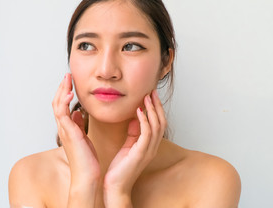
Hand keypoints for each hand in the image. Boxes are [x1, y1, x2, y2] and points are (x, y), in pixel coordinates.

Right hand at [52, 73, 99, 206]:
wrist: (87, 176)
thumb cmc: (87, 160)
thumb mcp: (83, 138)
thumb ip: (79, 125)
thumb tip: (78, 113)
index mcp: (67, 128)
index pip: (62, 106)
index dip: (64, 93)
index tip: (70, 81)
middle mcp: (63, 128)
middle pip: (57, 102)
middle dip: (61, 88)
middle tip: (67, 75)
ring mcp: (64, 130)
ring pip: (57, 105)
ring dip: (61, 90)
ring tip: (67, 78)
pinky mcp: (69, 133)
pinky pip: (62, 114)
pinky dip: (64, 102)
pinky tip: (69, 93)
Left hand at [103, 90, 166, 205]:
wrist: (115, 186)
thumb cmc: (120, 168)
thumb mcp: (128, 146)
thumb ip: (133, 133)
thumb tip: (135, 117)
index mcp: (149, 146)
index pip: (158, 123)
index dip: (156, 109)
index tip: (150, 95)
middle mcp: (152, 147)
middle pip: (161, 122)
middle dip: (157, 105)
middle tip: (152, 91)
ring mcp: (148, 150)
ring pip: (156, 125)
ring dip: (152, 109)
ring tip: (147, 97)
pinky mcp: (140, 153)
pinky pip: (146, 133)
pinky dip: (144, 120)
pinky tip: (139, 110)